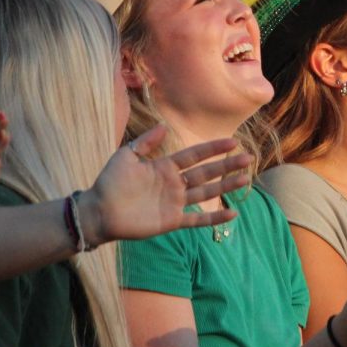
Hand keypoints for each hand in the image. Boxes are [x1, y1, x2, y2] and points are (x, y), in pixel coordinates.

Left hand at [79, 126, 251, 245]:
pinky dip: (214, 218)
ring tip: (245, 178)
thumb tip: (163, 125)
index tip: (232, 141)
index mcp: (165, 167)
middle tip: (248, 158)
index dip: (213, 148)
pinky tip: (232, 213)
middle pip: (206, 172)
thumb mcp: (126, 156)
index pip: (195, 155)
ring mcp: (175, 203)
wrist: (99, 211)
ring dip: (226, 186)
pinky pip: (196, 219)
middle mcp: (174, 184)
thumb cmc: (109, 183)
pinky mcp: (171, 221)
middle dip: (227, 165)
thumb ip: (145, 142)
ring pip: (206, 193)